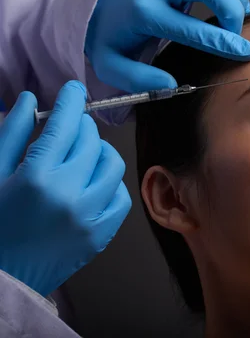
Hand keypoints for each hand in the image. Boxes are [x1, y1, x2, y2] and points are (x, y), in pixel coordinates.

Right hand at [0, 81, 130, 296]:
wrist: (1, 278)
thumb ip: (10, 135)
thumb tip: (30, 101)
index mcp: (36, 178)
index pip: (65, 126)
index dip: (71, 102)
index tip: (74, 90)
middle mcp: (68, 195)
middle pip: (91, 142)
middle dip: (82, 126)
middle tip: (70, 127)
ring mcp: (89, 217)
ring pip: (112, 165)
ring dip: (99, 151)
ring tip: (82, 154)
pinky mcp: (100, 236)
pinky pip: (121, 197)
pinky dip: (110, 184)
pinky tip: (92, 182)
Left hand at [85, 0, 249, 93]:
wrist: (98, 4)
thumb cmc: (108, 36)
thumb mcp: (110, 66)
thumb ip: (138, 80)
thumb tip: (171, 85)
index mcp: (143, 12)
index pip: (193, 27)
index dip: (224, 42)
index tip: (246, 53)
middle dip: (232, 11)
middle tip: (235, 36)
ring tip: (235, 19)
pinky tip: (227, 6)